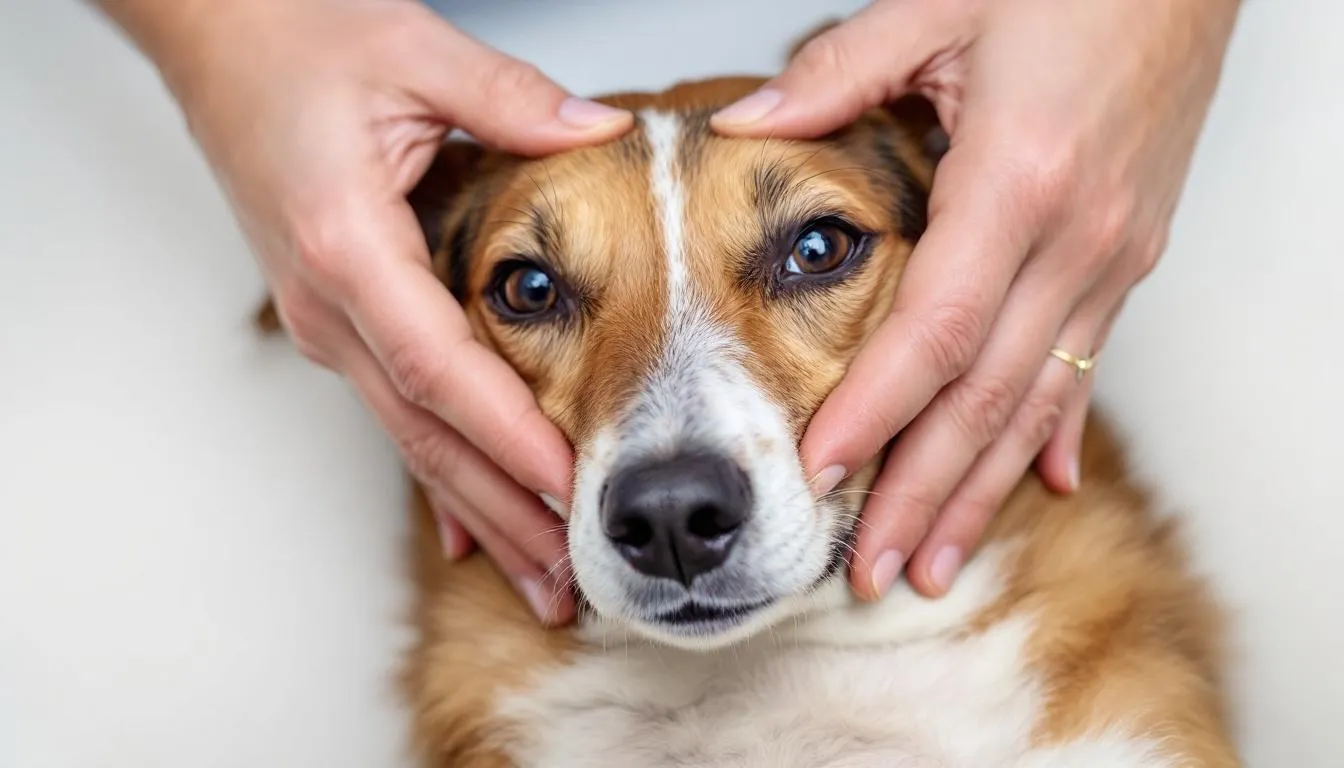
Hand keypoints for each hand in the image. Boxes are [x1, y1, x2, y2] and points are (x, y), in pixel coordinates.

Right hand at [100, 0, 633, 622]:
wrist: (221, 43)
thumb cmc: (298, 46)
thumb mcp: (413, 51)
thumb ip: (511, 100)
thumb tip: (601, 135)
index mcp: (347, 244)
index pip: (442, 367)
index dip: (509, 435)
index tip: (574, 487)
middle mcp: (331, 302)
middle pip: (428, 431)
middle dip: (504, 510)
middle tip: (570, 579)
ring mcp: (329, 319)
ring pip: (413, 436)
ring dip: (479, 509)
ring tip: (540, 575)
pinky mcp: (340, 317)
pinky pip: (399, 411)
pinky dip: (442, 470)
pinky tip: (471, 527)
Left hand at [711, 0, 1238, 599]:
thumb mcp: (940, 7)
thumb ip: (836, 75)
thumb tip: (746, 125)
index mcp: (1018, 178)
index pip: (933, 330)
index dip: (873, 411)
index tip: (815, 474)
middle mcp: (1075, 237)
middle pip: (985, 394)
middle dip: (923, 492)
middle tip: (871, 570)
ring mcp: (1112, 256)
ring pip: (1039, 401)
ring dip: (982, 491)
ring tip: (934, 562)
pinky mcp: (1129, 256)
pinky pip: (1084, 365)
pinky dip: (1053, 433)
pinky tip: (1033, 490)